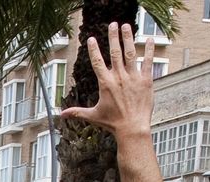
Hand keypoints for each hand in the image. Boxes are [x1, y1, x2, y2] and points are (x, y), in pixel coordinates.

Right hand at [61, 23, 154, 139]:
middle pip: (115, 52)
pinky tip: (148, 39)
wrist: (132, 128)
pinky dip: (148, 50)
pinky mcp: (146, 80)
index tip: (91, 39)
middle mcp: (119, 77)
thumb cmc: (113, 122)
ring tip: (126, 26)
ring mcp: (133, 77)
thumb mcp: (93, 116)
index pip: (97, 62)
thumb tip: (60, 115)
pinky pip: (147, 62)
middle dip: (113, 37)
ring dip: (128, 38)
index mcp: (105, 83)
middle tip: (112, 24)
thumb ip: (76, 112)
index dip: (93, 49)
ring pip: (130, 53)